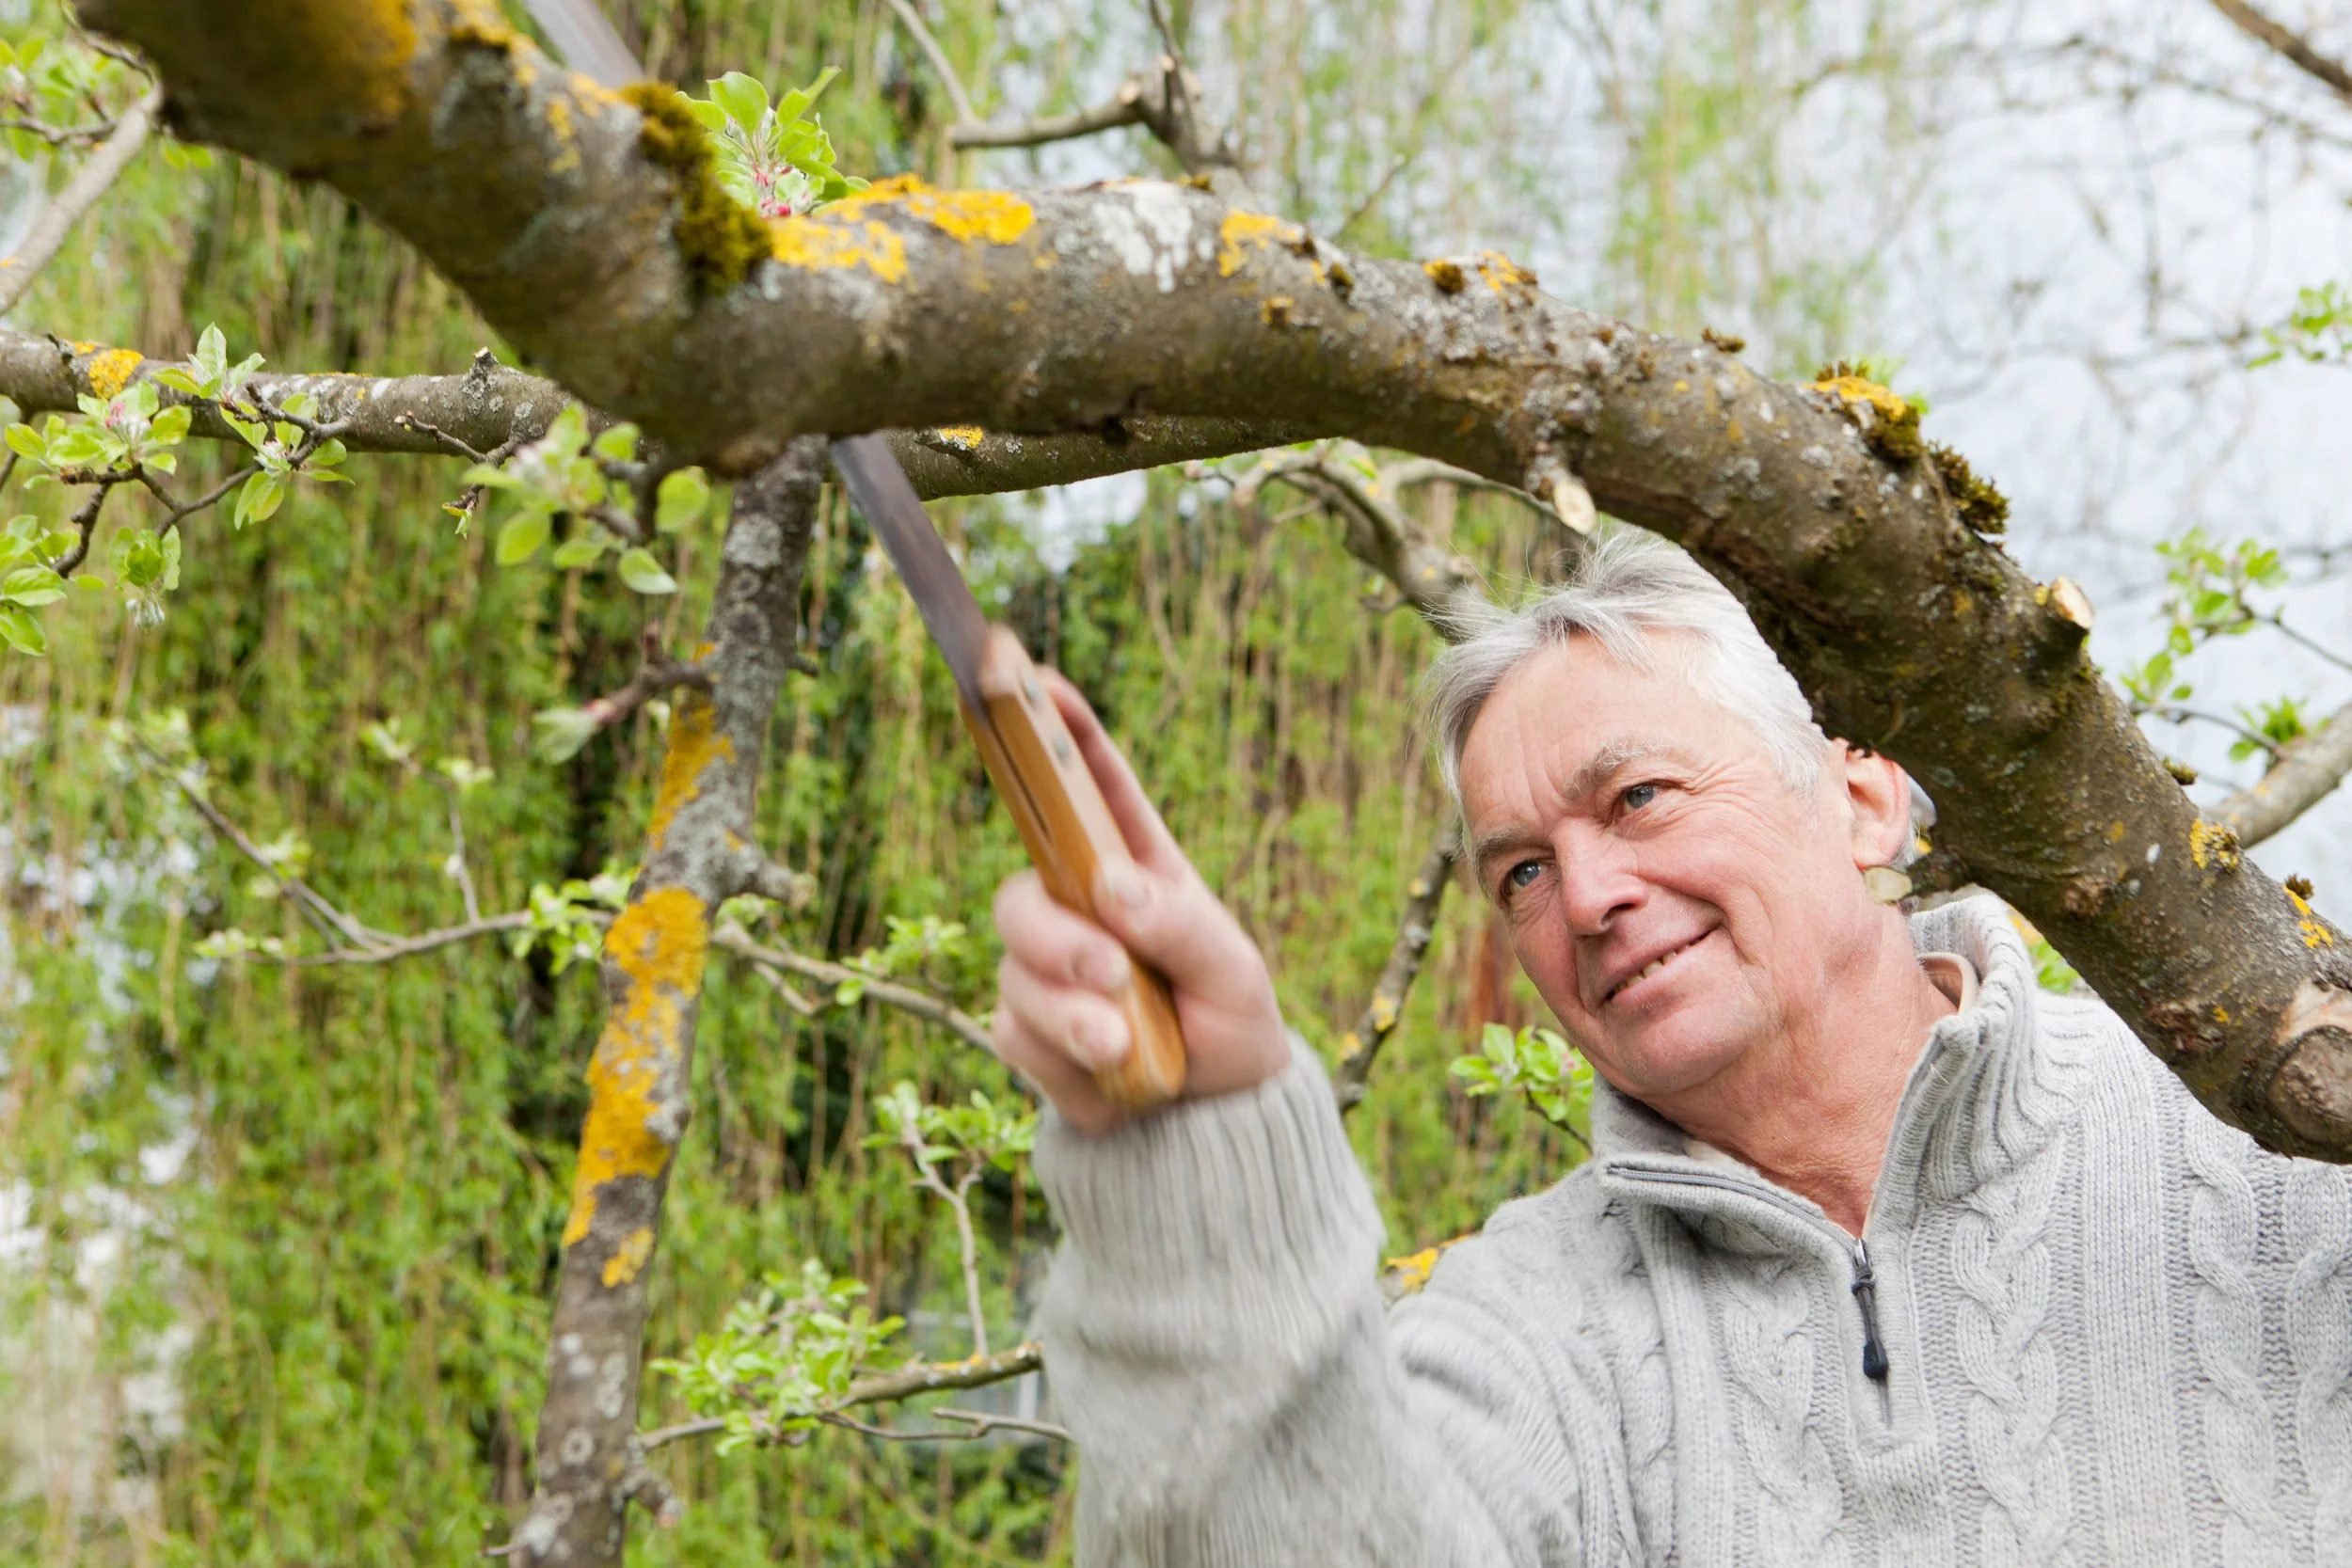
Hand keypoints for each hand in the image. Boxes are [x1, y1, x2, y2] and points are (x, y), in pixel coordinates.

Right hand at [990, 670, 1289, 1134]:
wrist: (1212, 1119)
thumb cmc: (1230, 1016)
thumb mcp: (1231, 966)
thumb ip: (1178, 924)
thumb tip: (1111, 886)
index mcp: (1133, 864)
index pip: (1087, 781)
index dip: (1055, 724)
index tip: (1028, 676)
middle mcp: (1077, 905)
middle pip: (1020, 887)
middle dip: (1057, 935)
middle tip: (1111, 972)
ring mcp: (1045, 967)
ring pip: (1013, 967)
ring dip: (1072, 1010)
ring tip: (1125, 1041)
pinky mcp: (1027, 1030)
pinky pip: (1014, 1030)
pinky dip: (1066, 1054)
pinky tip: (1113, 1069)